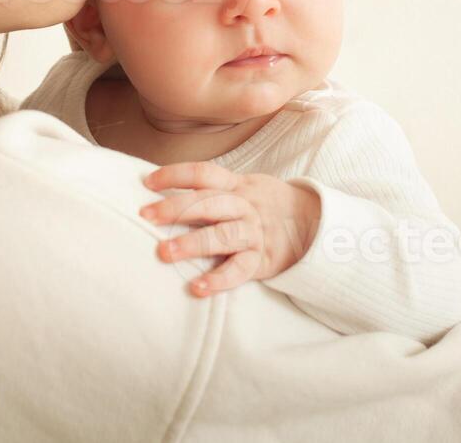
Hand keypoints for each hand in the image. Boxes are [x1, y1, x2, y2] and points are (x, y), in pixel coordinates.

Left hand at [142, 162, 320, 296]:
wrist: (314, 224)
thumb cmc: (265, 206)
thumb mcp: (246, 187)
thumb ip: (214, 188)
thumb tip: (162, 190)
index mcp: (238, 186)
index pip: (205, 174)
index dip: (176, 175)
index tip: (147, 182)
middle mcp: (245, 207)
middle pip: (209, 203)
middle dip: (175, 208)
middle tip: (146, 216)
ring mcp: (254, 234)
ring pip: (222, 236)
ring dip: (192, 243)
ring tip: (164, 252)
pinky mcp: (261, 260)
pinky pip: (239, 270)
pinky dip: (219, 280)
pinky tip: (197, 287)